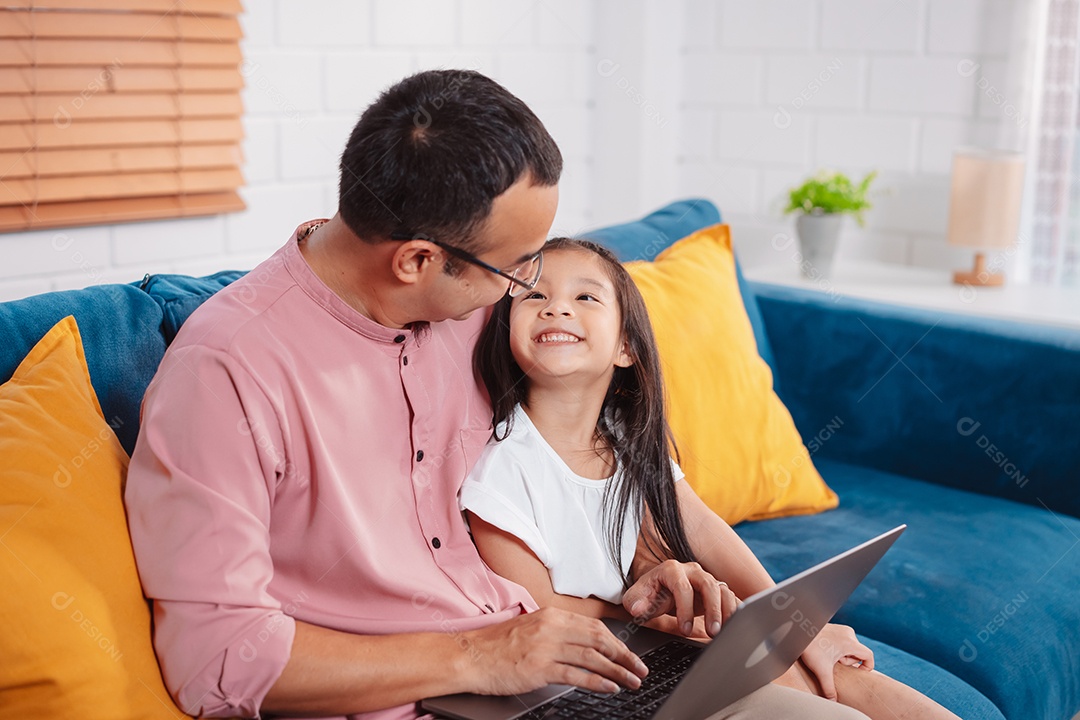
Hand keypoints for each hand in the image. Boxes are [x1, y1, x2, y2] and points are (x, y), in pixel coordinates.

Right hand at [460, 607, 648, 695]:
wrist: (470, 656)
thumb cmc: (497, 646)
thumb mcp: (531, 628)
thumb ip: (555, 632)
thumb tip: (583, 644)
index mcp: (551, 615)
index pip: (594, 626)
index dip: (617, 641)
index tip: (630, 653)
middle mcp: (552, 627)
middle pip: (599, 640)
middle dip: (624, 655)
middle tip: (639, 668)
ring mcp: (546, 647)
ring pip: (593, 657)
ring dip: (617, 670)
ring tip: (631, 681)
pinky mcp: (540, 668)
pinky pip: (577, 674)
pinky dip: (598, 681)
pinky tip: (610, 687)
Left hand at [621, 560, 738, 637]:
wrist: (659, 589)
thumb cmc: (648, 594)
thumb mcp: (635, 598)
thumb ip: (635, 602)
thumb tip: (638, 609)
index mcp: (672, 570)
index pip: (682, 587)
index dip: (685, 609)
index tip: (684, 630)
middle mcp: (692, 571)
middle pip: (709, 585)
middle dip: (712, 609)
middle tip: (713, 632)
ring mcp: (707, 579)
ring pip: (724, 590)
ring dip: (727, 612)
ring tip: (725, 632)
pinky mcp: (717, 591)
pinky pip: (731, 598)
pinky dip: (735, 612)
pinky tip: (735, 628)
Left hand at [799, 623, 873, 699]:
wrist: (797, 632)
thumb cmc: (811, 648)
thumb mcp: (821, 671)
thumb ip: (829, 688)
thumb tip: (833, 701)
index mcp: (850, 642)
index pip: (868, 656)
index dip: (867, 667)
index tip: (856, 673)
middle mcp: (848, 633)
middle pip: (858, 652)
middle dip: (849, 661)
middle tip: (835, 663)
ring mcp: (841, 629)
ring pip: (850, 646)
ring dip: (842, 655)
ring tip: (828, 656)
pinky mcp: (834, 627)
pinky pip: (843, 640)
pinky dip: (838, 648)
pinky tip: (825, 650)